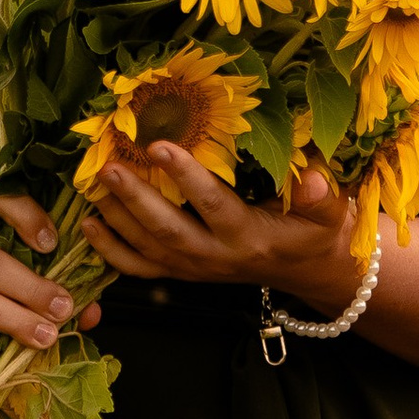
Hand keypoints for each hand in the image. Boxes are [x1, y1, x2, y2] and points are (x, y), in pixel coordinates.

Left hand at [80, 149, 362, 313]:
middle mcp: (216, 257)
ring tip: (92, 184)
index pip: (213, 205)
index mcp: (249, 237)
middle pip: (168, 231)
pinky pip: (140, 268)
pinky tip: (88, 225)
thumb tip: (313, 176)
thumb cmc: (316, 232)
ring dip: (116, 218)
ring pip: (148, 249)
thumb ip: (321, 196)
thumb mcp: (330, 214)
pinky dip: (111, 251)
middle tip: (108, 166)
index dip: (186, 177)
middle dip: (135, 199)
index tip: (159, 145)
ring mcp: (195, 269)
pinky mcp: (183, 273)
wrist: (309, 271)